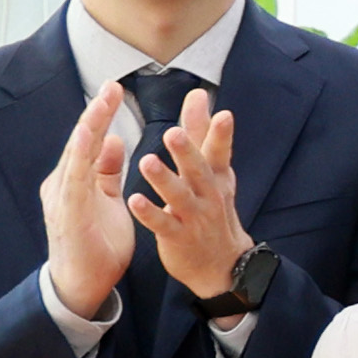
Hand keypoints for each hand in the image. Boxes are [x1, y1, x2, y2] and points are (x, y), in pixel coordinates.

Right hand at [37, 79, 138, 321]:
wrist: (82, 283)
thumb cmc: (95, 242)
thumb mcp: (108, 200)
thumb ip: (107, 171)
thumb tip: (113, 140)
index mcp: (76, 180)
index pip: (91, 141)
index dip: (102, 115)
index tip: (115, 90)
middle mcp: (65, 183)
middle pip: (82, 142)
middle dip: (97, 113)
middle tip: (112, 85)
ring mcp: (63, 197)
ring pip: (76, 155)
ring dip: (89, 127)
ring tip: (102, 102)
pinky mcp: (67, 213)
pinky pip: (74, 180)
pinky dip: (80, 157)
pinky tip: (88, 138)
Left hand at [127, 88, 252, 303]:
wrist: (220, 263)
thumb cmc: (212, 208)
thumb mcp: (212, 171)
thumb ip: (201, 133)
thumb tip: (199, 94)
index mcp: (215, 176)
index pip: (218, 151)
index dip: (221, 134)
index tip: (223, 114)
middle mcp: (208, 194)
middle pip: (198, 170)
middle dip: (186, 152)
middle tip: (173, 133)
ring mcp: (194, 216)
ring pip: (178, 196)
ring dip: (163, 180)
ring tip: (146, 161)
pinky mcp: (179, 237)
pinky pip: (163, 224)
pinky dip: (149, 213)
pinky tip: (134, 201)